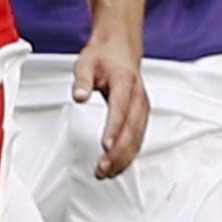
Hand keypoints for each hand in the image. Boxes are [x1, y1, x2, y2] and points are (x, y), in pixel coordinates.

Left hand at [73, 29, 147, 177]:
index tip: (106, 146)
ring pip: (138, 138)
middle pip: (132, 130)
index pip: (121, 110)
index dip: (114, 129)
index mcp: (125, 83)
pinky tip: (119, 165)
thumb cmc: (103, 56)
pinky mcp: (141, 115)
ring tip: (108, 172)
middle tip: (103, 168)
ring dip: (125, 157)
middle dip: (119, 152)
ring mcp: (143, 108)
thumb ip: (82, 81)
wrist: (121, 49)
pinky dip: (129, 153)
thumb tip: (79, 96)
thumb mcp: (85, 63)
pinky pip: (138, 137)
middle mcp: (139, 98)